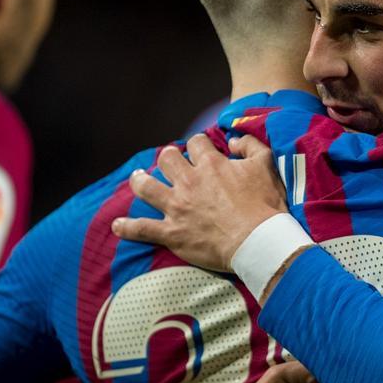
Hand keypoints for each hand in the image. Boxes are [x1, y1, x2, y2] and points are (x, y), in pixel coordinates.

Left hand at [112, 134, 287, 271]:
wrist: (258, 242)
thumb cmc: (265, 205)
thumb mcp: (266, 165)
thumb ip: (250, 145)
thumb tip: (232, 140)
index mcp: (211, 165)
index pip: (196, 144)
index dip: (198, 144)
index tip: (200, 149)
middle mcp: (189, 182)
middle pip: (167, 160)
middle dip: (167, 157)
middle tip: (169, 161)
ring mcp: (177, 208)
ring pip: (147, 187)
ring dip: (139, 181)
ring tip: (137, 178)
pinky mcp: (172, 233)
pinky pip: (141, 229)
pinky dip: (127, 228)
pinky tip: (116, 225)